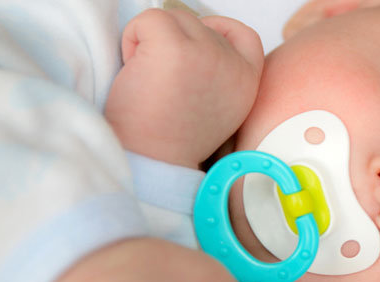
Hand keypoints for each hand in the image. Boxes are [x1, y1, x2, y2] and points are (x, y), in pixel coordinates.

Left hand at [105, 9, 263, 167]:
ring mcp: (207, 53)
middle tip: (163, 86)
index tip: (193, 51)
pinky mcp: (175, 47)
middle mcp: (233, 65)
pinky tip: (135, 73)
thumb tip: (193, 42)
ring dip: (151, 43)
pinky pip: (147, 20)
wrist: (149, 163)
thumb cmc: (168, 141)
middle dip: (174, 44)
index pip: (245, 36)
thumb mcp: (214, 109)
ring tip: (149, 82)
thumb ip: (217, 76)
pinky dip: (132, 40)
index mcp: (247, 83)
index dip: (217, 31)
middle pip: (198, 24)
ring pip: (172, 19)